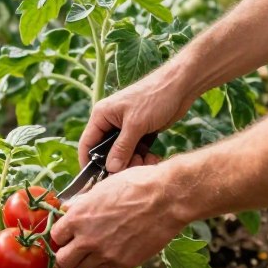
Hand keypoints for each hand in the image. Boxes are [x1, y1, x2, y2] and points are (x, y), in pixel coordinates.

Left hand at [49, 164, 191, 267]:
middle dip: (66, 256)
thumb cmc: (135, 186)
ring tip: (92, 253)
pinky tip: (110, 253)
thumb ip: (81, 204)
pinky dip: (103, 265)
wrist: (166, 199)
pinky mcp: (124, 263)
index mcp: (78, 218)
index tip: (67, 234)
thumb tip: (68, 209)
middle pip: (63, 261)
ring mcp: (106, 254)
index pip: (55, 236)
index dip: (61, 236)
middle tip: (74, 250)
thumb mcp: (101, 188)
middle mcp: (88, 239)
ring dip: (84, 263)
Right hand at [79, 68, 194, 171]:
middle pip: (106, 152)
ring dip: (133, 161)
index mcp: (101, 115)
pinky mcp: (140, 132)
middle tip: (131, 171)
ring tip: (147, 161)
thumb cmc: (154, 97)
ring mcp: (126, 128)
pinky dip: (143, 157)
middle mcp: (110, 122)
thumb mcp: (135, 124)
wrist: (180, 86)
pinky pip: (136, 151)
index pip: (87, 143)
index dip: (88, 162)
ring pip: (122, 154)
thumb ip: (122, 148)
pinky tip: (153, 158)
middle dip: (117, 164)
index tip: (93, 181)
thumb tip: (110, 169)